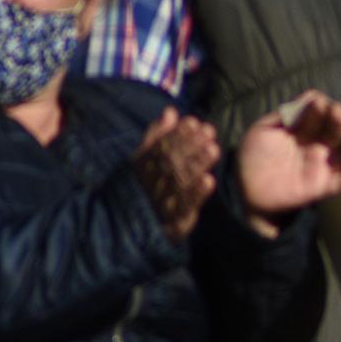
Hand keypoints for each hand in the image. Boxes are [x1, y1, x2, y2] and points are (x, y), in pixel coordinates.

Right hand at [134, 107, 219, 240]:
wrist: (127, 229)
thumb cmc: (144, 187)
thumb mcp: (145, 159)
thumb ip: (157, 136)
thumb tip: (171, 111)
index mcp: (145, 167)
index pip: (160, 148)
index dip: (177, 134)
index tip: (193, 122)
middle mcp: (153, 183)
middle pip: (172, 162)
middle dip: (190, 145)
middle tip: (208, 131)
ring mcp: (164, 202)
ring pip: (181, 181)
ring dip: (197, 165)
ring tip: (213, 149)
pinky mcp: (175, 222)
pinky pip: (186, 207)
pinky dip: (197, 194)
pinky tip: (209, 181)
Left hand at [236, 91, 340, 236]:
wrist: (245, 187)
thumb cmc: (253, 155)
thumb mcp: (264, 129)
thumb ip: (286, 115)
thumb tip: (311, 95)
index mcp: (304, 130)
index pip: (319, 115)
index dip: (321, 108)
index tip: (319, 102)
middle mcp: (317, 145)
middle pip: (336, 131)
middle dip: (338, 121)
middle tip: (337, 113)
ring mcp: (322, 165)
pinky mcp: (324, 186)